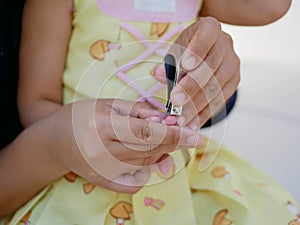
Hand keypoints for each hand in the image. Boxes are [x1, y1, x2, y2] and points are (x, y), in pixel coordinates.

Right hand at [50, 99, 202, 192]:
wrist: (56, 140)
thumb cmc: (84, 116)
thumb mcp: (110, 105)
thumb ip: (141, 112)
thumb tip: (168, 121)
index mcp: (103, 126)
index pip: (147, 133)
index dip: (175, 134)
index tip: (196, 135)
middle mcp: (102, 152)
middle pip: (150, 150)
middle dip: (173, 142)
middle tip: (184, 133)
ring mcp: (103, 171)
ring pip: (146, 164)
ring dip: (161, 151)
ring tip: (161, 139)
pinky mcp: (104, 182)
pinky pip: (136, 182)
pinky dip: (148, 170)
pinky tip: (145, 156)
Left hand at [153, 17, 239, 129]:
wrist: (205, 52)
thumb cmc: (186, 49)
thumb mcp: (175, 50)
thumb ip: (168, 63)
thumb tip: (157, 74)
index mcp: (210, 28)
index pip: (206, 37)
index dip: (197, 51)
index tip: (185, 67)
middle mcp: (225, 44)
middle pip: (211, 67)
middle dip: (192, 86)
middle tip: (176, 101)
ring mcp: (233, 64)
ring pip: (217, 87)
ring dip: (197, 105)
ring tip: (182, 119)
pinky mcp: (234, 81)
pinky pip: (220, 100)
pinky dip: (205, 113)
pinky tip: (193, 123)